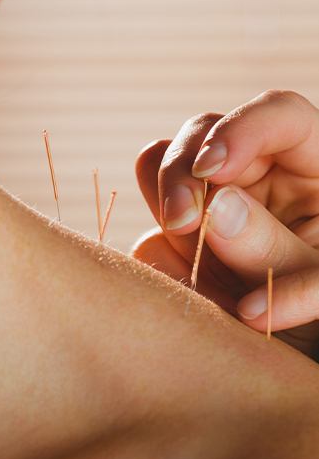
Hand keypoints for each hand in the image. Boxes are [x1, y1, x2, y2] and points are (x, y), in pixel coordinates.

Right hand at [133, 90, 318, 355]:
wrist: (302, 345)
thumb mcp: (318, 281)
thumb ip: (275, 250)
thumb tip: (216, 210)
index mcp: (312, 162)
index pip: (279, 114)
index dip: (241, 130)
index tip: (212, 170)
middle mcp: (259, 169)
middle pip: (204, 132)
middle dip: (183, 172)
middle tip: (182, 223)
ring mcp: (216, 194)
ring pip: (165, 162)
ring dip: (165, 200)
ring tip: (186, 245)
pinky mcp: (190, 224)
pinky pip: (155, 217)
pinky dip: (159, 241)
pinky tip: (182, 275)